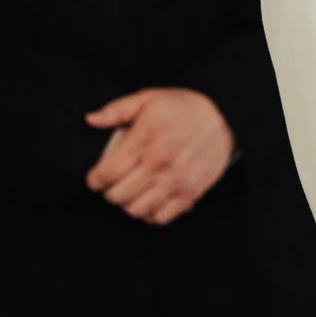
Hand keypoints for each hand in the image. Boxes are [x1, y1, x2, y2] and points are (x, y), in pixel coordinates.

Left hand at [84, 88, 234, 224]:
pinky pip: (160, 218)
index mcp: (146, 139)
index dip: (95, 179)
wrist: (225, 116)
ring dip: (128, 203)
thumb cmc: (182, 107)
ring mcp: (176, 180)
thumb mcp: (148, 98)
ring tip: (132, 191)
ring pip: (136, 209)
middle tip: (114, 183)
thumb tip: (90, 120)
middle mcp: (160, 162)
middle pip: (118, 195)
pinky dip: (150, 213)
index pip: (108, 173)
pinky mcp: (190, 193)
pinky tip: (150, 199)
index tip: (96, 177)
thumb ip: (116, 110)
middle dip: (110, 191)